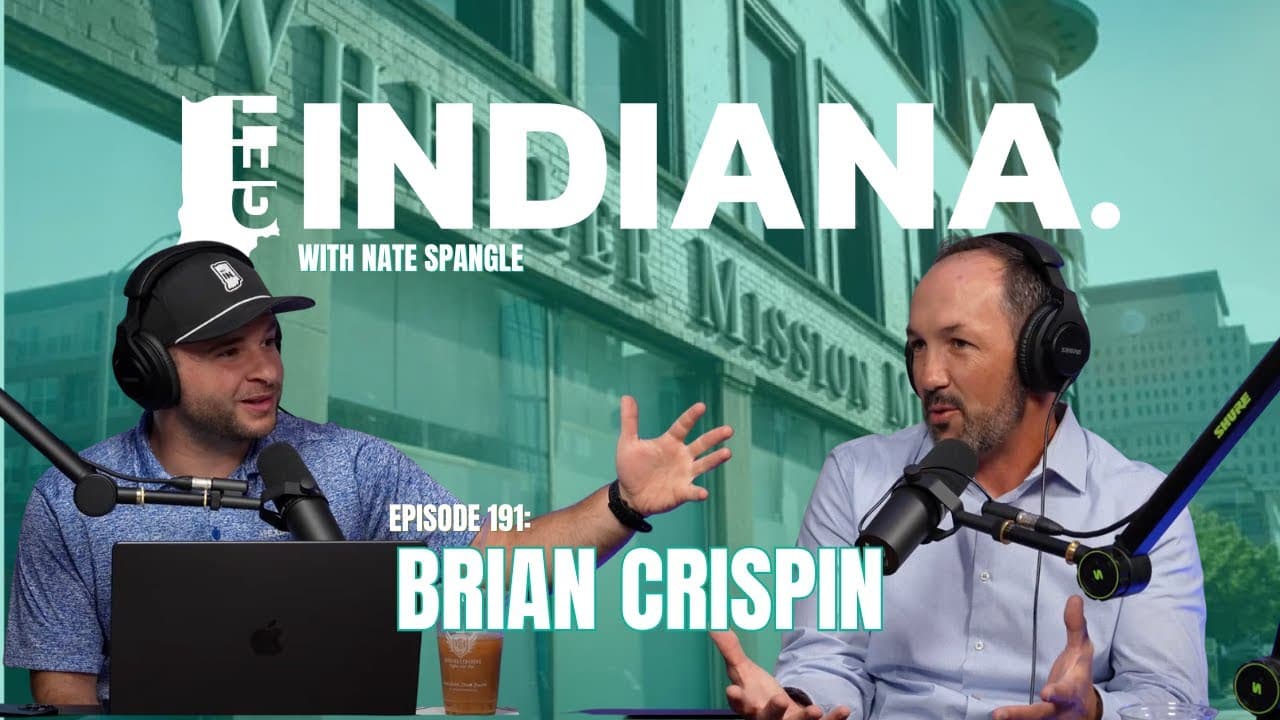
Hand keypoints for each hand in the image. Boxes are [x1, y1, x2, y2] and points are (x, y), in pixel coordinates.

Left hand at [614, 396, 732, 516]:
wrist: (629, 495)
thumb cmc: (631, 468)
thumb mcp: (628, 443)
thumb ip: (630, 421)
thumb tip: (626, 396)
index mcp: (670, 442)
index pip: (683, 426)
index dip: (691, 416)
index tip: (701, 406)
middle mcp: (682, 456)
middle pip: (702, 444)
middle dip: (715, 437)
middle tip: (729, 430)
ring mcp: (684, 474)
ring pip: (704, 464)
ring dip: (715, 459)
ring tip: (727, 453)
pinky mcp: (682, 492)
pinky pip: (693, 491)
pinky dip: (698, 492)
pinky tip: (703, 493)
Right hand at [710, 630, 850, 719]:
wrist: (778, 716)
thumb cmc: (757, 694)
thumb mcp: (743, 671)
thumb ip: (730, 650)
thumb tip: (713, 624)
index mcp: (748, 706)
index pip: (739, 704)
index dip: (736, 699)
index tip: (732, 691)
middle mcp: (767, 719)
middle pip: (768, 718)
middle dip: (773, 711)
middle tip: (779, 700)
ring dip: (805, 719)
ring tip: (815, 710)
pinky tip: (844, 710)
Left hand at [992, 596, 1099, 719]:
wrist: (1083, 708)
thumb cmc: (1078, 674)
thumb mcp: (1081, 651)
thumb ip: (1076, 627)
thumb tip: (1074, 598)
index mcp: (1073, 689)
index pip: (1067, 690)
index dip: (1058, 693)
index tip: (1047, 694)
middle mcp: (1061, 708)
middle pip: (1043, 714)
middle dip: (1023, 714)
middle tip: (1000, 715)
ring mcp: (1049, 719)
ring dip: (1014, 719)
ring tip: (995, 717)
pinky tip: (996, 718)